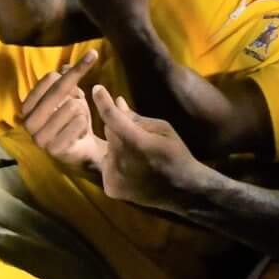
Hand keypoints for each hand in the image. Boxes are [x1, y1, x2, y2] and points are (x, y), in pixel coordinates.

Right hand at [19, 50, 106, 174]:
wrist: (82, 148)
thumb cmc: (73, 118)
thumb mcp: (71, 95)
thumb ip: (67, 79)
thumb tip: (66, 66)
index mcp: (27, 106)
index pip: (51, 78)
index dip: (76, 68)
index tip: (93, 56)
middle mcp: (29, 122)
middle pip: (59, 89)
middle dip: (77, 87)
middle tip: (89, 87)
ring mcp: (40, 137)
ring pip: (72, 106)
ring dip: (82, 111)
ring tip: (78, 121)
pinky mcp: (54, 149)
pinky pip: (79, 122)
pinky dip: (84, 124)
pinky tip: (79, 133)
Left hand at [89, 84, 205, 211]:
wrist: (181, 190)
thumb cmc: (175, 154)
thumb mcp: (163, 130)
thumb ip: (137, 117)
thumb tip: (118, 102)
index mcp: (136, 142)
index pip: (112, 117)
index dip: (102, 101)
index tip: (96, 88)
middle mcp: (120, 160)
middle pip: (110, 132)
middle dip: (119, 127)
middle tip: (138, 133)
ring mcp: (113, 176)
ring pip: (108, 149)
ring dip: (118, 147)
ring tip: (139, 156)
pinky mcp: (110, 188)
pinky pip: (108, 166)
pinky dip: (116, 163)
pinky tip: (133, 169)